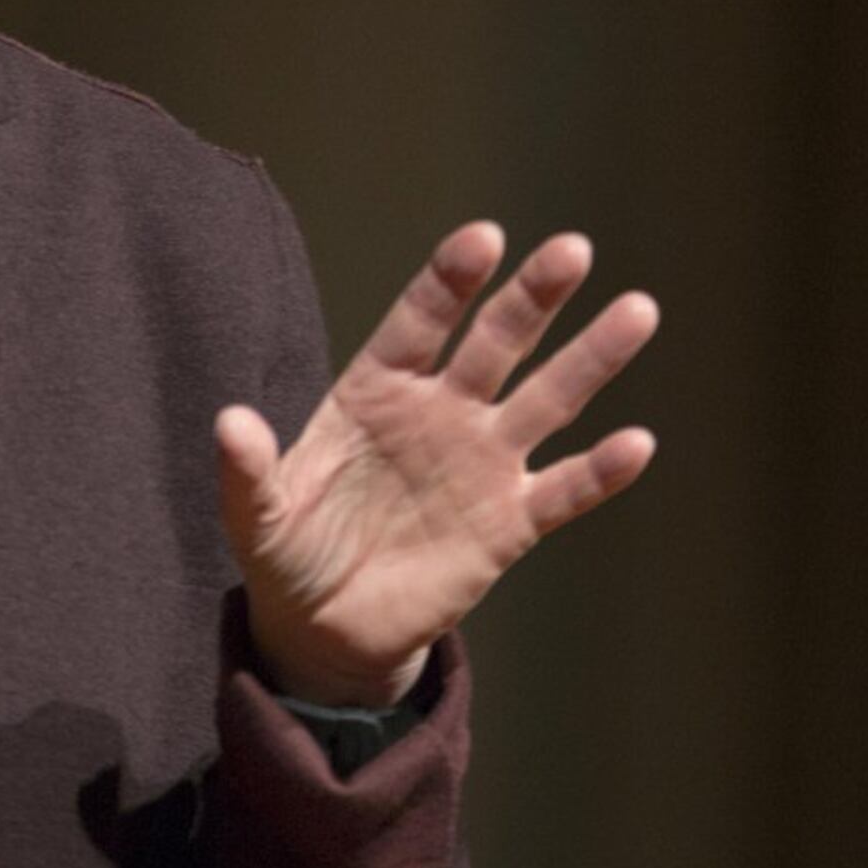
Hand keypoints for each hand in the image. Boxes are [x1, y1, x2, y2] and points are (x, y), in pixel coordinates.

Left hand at [217, 223, 660, 708]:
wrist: (324, 627)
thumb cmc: (289, 550)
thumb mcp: (256, 513)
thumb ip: (248, 469)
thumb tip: (229, 422)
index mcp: (378, 390)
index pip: (419, 321)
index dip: (449, 281)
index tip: (482, 240)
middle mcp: (440, 412)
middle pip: (496, 342)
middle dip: (532, 297)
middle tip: (572, 249)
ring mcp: (480, 464)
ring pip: (545, 400)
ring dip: (590, 358)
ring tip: (637, 311)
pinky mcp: (508, 525)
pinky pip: (561, 492)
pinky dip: (598, 472)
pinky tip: (638, 444)